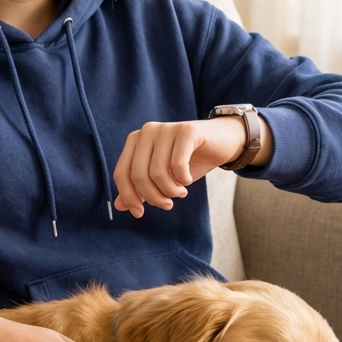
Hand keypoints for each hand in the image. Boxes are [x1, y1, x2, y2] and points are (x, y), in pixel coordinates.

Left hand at [113, 117, 272, 216]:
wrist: (222, 142)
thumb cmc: (189, 161)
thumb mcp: (162, 178)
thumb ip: (139, 189)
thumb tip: (119, 206)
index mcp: (136, 140)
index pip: (122, 173)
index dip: (129, 197)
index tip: (140, 213)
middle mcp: (147, 131)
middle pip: (138, 175)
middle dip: (153, 197)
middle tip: (168, 204)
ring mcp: (166, 128)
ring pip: (157, 172)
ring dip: (170, 191)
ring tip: (180, 193)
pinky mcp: (186, 130)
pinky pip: (177, 164)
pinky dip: (182, 179)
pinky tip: (187, 180)